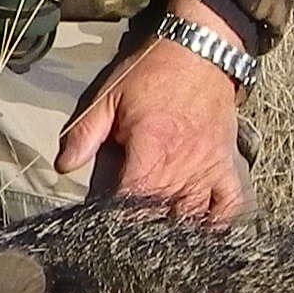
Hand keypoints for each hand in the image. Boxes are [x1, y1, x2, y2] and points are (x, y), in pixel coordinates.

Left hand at [56, 6, 250, 228]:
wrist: (201, 49)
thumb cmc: (151, 72)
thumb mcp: (109, 96)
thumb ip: (85, 133)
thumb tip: (63, 167)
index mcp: (151, 147)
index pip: (132, 199)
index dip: (117, 219)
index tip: (105, 228)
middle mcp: (182, 163)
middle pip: (161, 215)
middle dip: (142, 231)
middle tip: (127, 240)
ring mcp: (208, 166)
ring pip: (193, 216)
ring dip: (175, 232)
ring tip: (158, 242)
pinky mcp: (226, 164)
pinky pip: (230, 205)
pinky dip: (219, 224)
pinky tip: (203, 235)